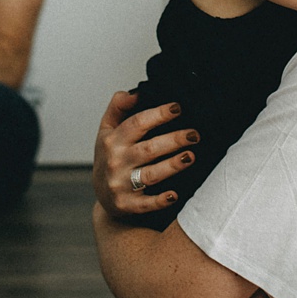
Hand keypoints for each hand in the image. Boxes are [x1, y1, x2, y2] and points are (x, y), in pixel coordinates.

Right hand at [92, 90, 198, 218]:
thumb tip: (136, 93)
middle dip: (174, 140)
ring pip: (150, 174)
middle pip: (148, 149)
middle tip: (194, 134)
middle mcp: (116, 161)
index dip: (158, 114)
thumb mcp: (106, 130)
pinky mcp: (126, 205)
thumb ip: (118, 107)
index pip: (137, 123)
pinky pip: (146, 203)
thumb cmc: (109, 157)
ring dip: (172, 165)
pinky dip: (160, 200)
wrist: (102, 195)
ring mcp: (120, 184)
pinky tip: (174, 195)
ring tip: (191, 156)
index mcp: (112, 140)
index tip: (178, 108)